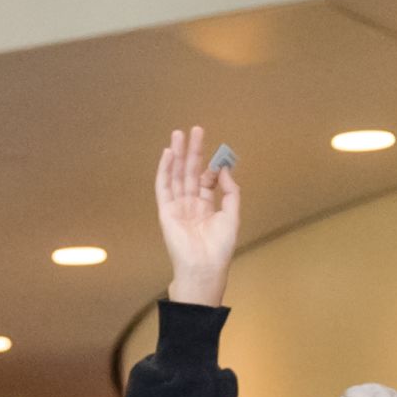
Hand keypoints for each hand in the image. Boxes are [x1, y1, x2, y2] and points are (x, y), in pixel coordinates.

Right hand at [153, 126, 237, 308]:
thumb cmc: (219, 247)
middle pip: (190, 172)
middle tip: (195, 129)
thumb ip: (230, 191)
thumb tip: (224, 169)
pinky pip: (164, 187)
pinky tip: (168, 154)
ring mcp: (176, 207)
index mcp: (205, 207)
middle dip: (192, 151)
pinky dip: (165, 170)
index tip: (219, 158)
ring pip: (176, 175)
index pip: (206, 181)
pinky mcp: (166, 211)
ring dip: (177, 155)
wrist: (204, 267)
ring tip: (178, 134)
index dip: (212, 168)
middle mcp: (189, 204)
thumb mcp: (232, 215)